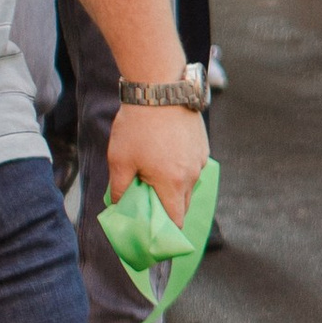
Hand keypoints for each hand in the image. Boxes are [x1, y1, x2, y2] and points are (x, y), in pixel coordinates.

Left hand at [104, 101, 208, 223]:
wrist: (160, 89)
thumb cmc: (137, 126)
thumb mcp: (119, 160)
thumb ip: (120, 189)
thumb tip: (120, 205)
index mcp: (172, 184)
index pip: (176, 220)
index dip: (165, 231)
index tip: (153, 233)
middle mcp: (192, 175)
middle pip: (183, 205)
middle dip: (167, 208)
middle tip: (147, 201)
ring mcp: (200, 159)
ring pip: (189, 185)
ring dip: (174, 186)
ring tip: (153, 173)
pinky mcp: (202, 145)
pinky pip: (192, 167)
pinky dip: (180, 169)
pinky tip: (164, 155)